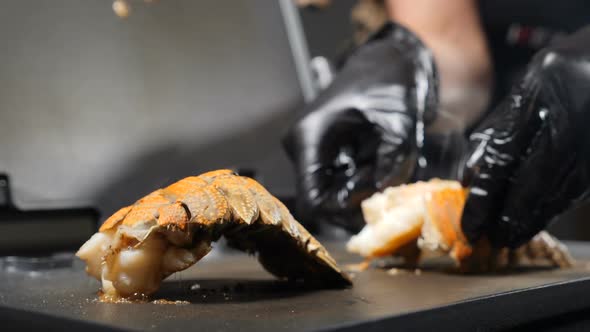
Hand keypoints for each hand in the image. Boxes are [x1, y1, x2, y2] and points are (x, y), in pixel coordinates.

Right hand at [283, 23, 437, 231]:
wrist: (389, 60)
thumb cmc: (387, 79)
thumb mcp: (398, 123)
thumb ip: (392, 165)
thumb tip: (386, 199)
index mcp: (308, 137)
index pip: (313, 199)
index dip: (343, 210)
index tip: (374, 199)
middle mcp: (302, 146)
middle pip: (323, 198)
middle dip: (357, 200)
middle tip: (387, 187)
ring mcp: (311, 149)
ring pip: (332, 191)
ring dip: (362, 189)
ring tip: (386, 167)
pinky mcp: (323, 151)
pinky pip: (338, 180)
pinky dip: (361, 180)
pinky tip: (380, 163)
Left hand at [460, 26, 589, 247]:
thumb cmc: (571, 66)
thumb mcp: (531, 81)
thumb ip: (501, 125)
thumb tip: (473, 173)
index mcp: (539, 88)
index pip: (502, 153)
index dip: (485, 194)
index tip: (471, 221)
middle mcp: (569, 113)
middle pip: (532, 179)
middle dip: (508, 215)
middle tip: (490, 239)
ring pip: (559, 189)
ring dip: (532, 218)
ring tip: (511, 238)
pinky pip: (579, 187)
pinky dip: (556, 206)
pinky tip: (539, 219)